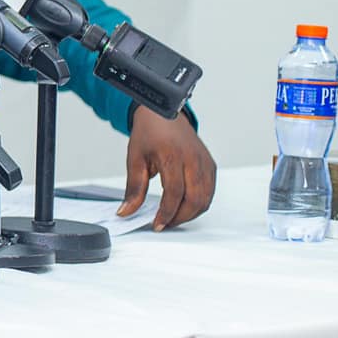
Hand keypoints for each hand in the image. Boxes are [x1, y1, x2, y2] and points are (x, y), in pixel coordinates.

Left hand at [120, 108, 216, 230]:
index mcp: (173, 156)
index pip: (174, 194)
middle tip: (164, 225)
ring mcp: (205, 162)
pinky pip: (209, 191)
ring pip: (205, 199)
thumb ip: (133, 188)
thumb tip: (126, 211)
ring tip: (172, 218)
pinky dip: (199, 204)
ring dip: (190, 214)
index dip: (166, 213)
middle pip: (194, 200)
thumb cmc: (149, 132)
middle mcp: (193, 160)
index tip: (156, 225)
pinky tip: (184, 207)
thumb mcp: (135, 159)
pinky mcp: (211, 165)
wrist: (164, 113)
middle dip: (179, 218)